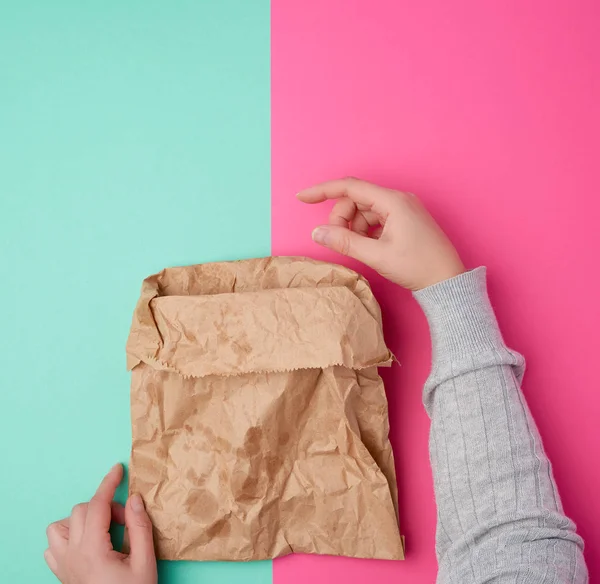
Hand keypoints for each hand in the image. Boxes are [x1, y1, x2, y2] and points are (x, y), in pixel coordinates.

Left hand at [44, 464, 156, 583]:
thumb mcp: (145, 561)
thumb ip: (140, 527)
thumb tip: (135, 499)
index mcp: (93, 550)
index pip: (97, 505)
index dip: (108, 483)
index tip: (118, 469)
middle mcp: (72, 555)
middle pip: (81, 511)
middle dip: (105, 507)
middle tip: (126, 522)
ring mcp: (63, 566)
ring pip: (60, 526)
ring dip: (81, 519)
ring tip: (102, 529)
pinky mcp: (61, 574)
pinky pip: (53, 545)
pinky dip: (67, 536)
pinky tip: (86, 543)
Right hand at [297, 178, 464, 290]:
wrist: (447, 282)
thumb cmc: (418, 267)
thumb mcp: (377, 255)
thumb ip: (344, 242)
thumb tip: (317, 233)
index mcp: (393, 201)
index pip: (349, 187)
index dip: (323, 191)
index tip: (302, 198)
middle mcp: (398, 200)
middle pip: (356, 200)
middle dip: (341, 218)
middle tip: (338, 242)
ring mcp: (403, 210)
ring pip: (365, 211)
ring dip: (354, 228)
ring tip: (358, 249)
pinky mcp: (405, 221)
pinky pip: (376, 220)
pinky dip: (366, 232)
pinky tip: (369, 247)